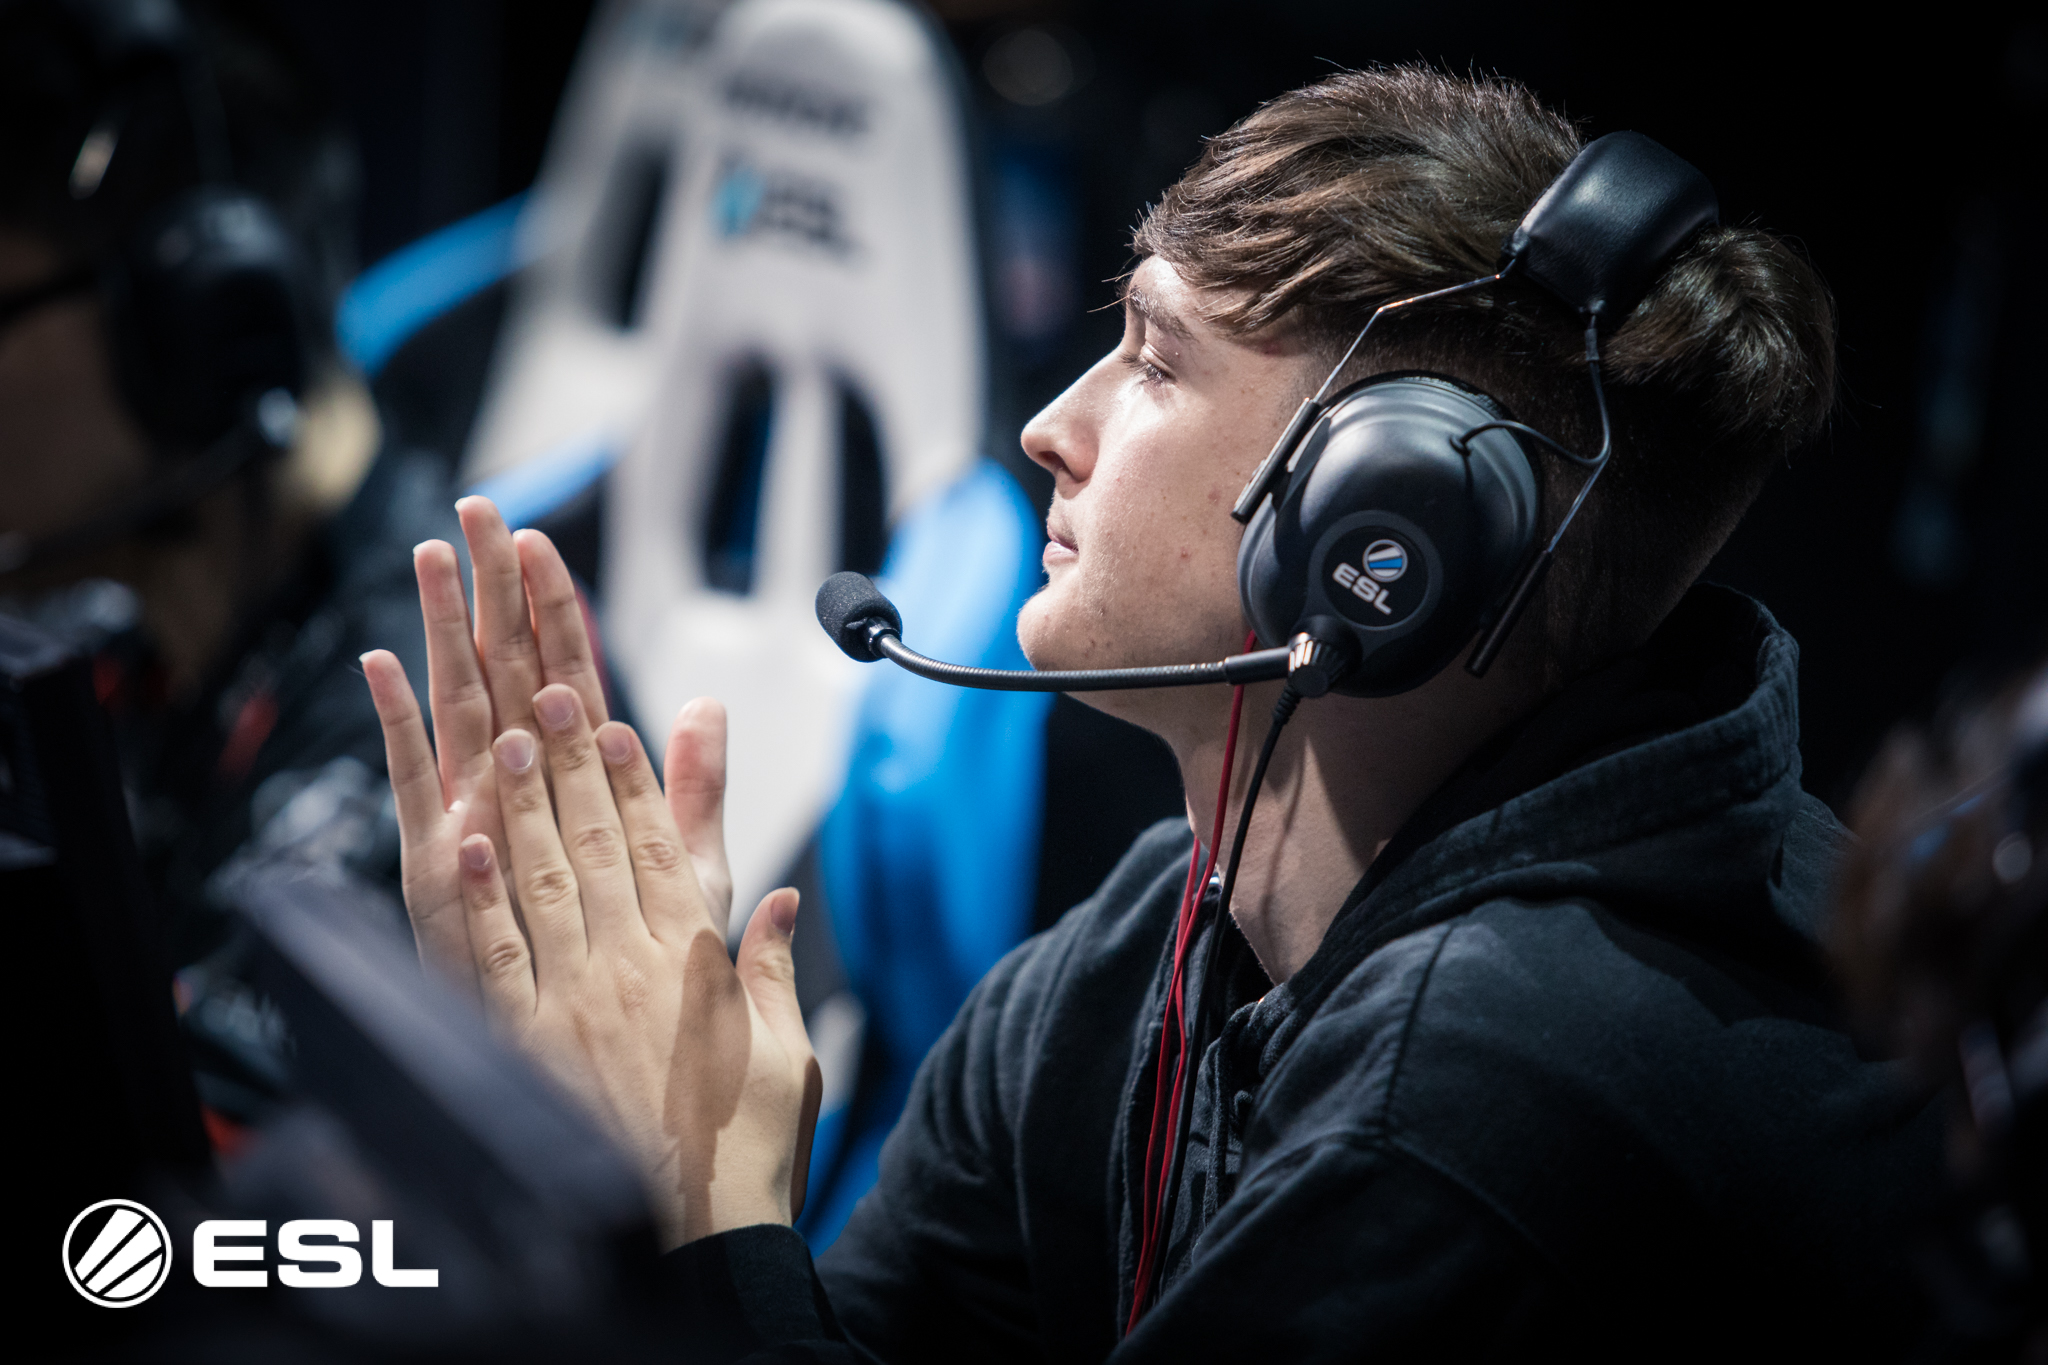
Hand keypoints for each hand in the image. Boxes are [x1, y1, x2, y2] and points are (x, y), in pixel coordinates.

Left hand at [362, 674, 820, 1247]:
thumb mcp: (785, 1050)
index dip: (637, 779)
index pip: (661, 848)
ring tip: (505, 737)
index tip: (617, 720)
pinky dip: (482, 898)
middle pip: (598, 844)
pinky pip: (501, 957)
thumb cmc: (745, 1146)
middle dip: (572, 762)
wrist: (700, 1233)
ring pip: (547, 882)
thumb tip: (785, 899)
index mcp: (695, 963)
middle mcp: (634, 967)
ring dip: (525, 805)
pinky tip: (467, 845)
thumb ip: (772, 967)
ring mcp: (578, 1002)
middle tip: (550, 690)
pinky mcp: (533, 1044)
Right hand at [369, 496, 735, 1000]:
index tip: (543, 537)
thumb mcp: (685, 875)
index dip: (558, 608)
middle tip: (479, 510)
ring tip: (429, 558)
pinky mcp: (435, 868)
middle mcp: (515, 793)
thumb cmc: (634, 979)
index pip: (570, 676)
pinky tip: (384, 666)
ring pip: (458, 709)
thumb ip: (690, 789)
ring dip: (440, 633)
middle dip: (492, 592)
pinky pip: (416, 787)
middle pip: (506, 672)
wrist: (592, 1075)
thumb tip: (705, 706)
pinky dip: (400, 728)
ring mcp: (471, 823)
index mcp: (574, 788)